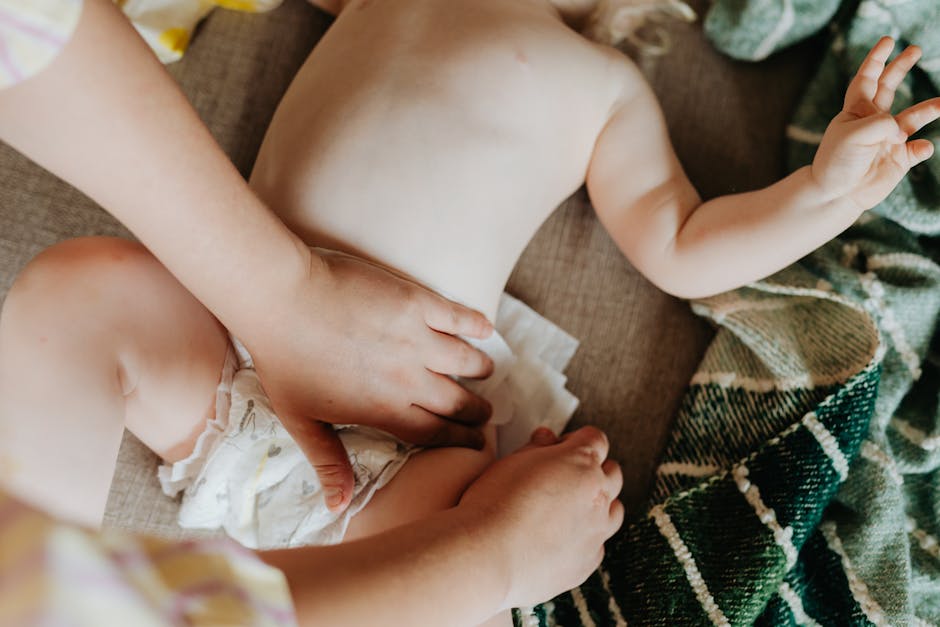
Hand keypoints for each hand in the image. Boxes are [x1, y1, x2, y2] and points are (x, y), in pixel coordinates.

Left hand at [246, 247, 495, 512]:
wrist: (281, 299)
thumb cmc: (283, 360)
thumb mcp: (301, 420)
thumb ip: (328, 462)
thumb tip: (339, 507)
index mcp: (384, 409)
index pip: (435, 434)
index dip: (461, 440)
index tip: (476, 443)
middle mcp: (408, 378)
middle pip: (457, 401)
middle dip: (477, 411)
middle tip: (484, 412)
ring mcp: (416, 338)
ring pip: (466, 360)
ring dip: (480, 368)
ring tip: (485, 369)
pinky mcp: (416, 302)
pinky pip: (459, 316)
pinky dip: (476, 324)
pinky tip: (486, 329)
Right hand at [459, 427, 624, 609]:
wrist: (487, 555)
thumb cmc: (493, 505)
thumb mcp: (511, 460)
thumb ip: (537, 446)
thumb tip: (547, 440)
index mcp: (580, 462)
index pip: (596, 440)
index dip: (577, 440)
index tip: (561, 447)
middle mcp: (596, 495)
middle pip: (612, 472)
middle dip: (593, 469)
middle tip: (564, 476)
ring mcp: (596, 531)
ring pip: (614, 509)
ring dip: (598, 503)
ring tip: (568, 508)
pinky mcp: (588, 561)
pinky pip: (598, 543)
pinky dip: (585, 537)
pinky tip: (559, 538)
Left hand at [811, 37, 939, 211]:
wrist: (836, 195)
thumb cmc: (838, 162)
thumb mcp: (854, 135)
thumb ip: (881, 123)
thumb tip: (902, 130)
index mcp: (856, 111)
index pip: (867, 79)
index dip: (876, 59)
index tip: (889, 41)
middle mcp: (873, 122)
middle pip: (889, 88)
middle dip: (901, 68)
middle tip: (916, 50)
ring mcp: (887, 140)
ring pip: (912, 117)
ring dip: (928, 109)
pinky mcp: (898, 160)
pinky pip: (918, 149)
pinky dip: (923, 147)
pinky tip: (922, 148)